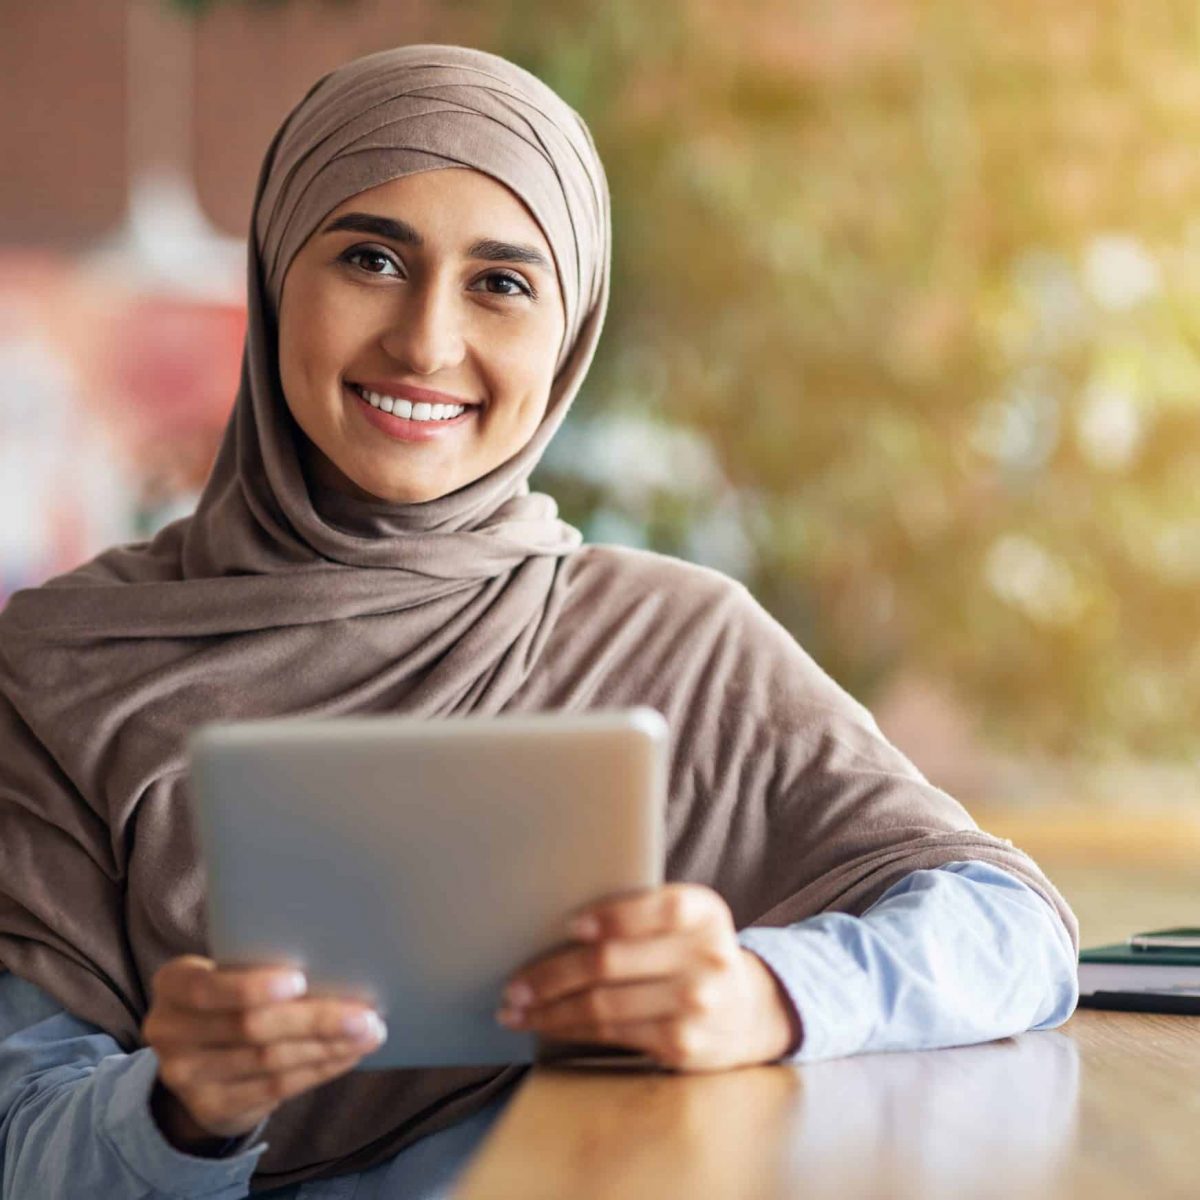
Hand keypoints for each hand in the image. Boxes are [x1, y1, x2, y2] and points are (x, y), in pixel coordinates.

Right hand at [142, 955, 386, 1150]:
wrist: (195, 1056)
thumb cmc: (227, 994)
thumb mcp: (225, 971)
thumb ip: (258, 964)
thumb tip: (335, 959)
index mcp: (173, 984)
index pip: (208, 988)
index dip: (251, 987)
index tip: (300, 980)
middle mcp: (170, 1032)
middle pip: (249, 1028)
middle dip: (314, 1019)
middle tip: (364, 1013)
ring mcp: (186, 1077)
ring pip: (268, 1061)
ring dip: (326, 1046)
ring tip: (368, 1032)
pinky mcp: (212, 1108)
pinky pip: (275, 1089)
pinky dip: (318, 1069)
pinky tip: (347, 1054)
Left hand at [497, 883, 802, 1070]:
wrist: (746, 1011)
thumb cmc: (691, 953)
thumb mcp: (685, 923)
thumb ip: (641, 914)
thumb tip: (552, 921)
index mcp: (705, 912)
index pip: (661, 908)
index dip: (614, 916)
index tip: (570, 926)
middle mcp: (707, 957)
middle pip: (613, 961)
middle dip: (553, 974)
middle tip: (514, 984)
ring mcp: (697, 1004)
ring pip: (604, 1005)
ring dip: (550, 1009)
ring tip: (516, 1008)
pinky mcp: (682, 1044)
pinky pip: (611, 1034)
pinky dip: (570, 1029)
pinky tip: (545, 1025)